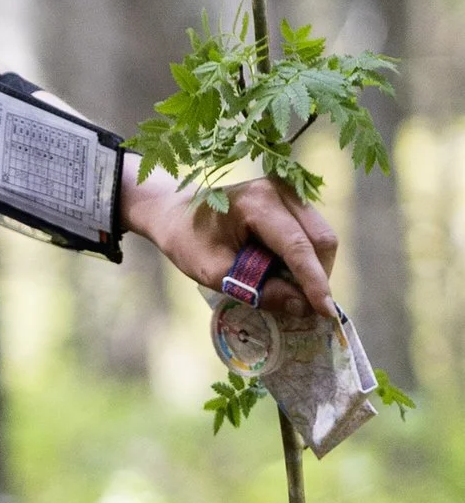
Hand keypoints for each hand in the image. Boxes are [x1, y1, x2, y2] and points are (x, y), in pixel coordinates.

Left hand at [124, 167, 338, 318]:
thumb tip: (302, 307)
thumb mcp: (214, 272)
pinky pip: (313, 233)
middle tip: (302, 305)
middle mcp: (280, 189)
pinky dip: (307, 257)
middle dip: (318, 276)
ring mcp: (290, 190)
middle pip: (321, 239)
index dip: (315, 283)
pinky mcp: (293, 199)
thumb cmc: (189, 241)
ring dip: (314, 268)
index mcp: (256, 202)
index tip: (326, 313)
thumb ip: (258, 290)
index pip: (297, 247)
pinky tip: (283, 271)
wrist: (176, 212)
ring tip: (287, 288)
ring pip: (322, 236)